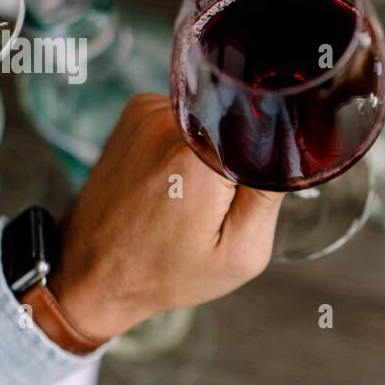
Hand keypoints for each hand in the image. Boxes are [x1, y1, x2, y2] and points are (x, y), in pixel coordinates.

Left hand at [48, 94, 282, 341]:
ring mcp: (147, 111)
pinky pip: (189, 116)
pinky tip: (177, 179)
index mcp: (199, 156)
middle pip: (242, 118)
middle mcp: (171, 122)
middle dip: (246, 156)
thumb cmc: (166, 272)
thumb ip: (269, 196)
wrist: (93, 272)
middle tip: (224, 204)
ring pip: (216, 116)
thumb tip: (292, 146)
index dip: (276, 156)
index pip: (268, 128)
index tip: (259, 192)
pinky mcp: (136, 112)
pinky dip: (193, 142)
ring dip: (217, 149)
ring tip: (194, 195)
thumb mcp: (240, 254)